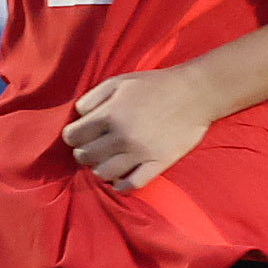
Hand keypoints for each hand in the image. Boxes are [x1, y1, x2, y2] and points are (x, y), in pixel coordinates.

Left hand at [63, 68, 219, 191]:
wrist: (195, 93)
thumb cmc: (155, 85)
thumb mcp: (119, 81)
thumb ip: (93, 97)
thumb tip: (78, 116)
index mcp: (110, 114)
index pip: (73, 136)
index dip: (72, 136)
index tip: (79, 136)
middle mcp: (122, 136)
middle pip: (85, 157)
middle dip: (83, 153)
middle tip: (92, 149)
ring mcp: (140, 152)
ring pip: (104, 174)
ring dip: (99, 169)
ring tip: (106, 162)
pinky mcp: (158, 163)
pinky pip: (132, 184)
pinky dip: (121, 185)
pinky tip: (120, 179)